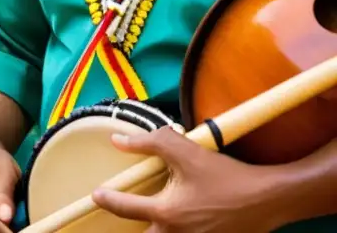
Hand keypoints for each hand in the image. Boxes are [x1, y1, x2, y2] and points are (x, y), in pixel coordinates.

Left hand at [92, 126, 281, 232]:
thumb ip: (150, 142)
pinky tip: (176, 222)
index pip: (126, 208)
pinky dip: (174, 231)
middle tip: (123, 212)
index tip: (96, 195)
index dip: (107, 199)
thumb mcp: (185, 151)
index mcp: (167, 213)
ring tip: (150, 218)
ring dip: (155, 230)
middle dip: (131, 228)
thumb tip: (118, 140)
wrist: (267, 199)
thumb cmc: (225, 176)